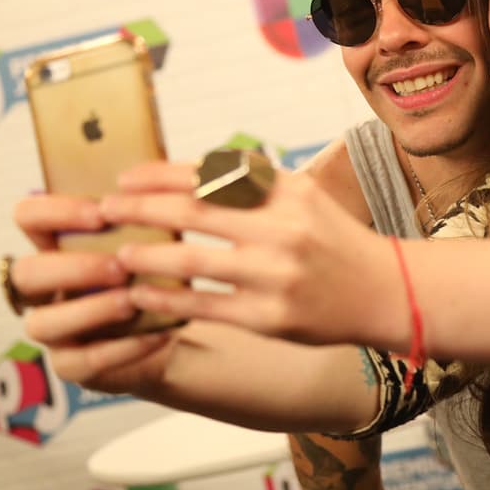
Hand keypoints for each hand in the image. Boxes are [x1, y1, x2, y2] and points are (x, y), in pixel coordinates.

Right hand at [10, 193, 173, 391]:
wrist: (175, 325)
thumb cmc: (157, 270)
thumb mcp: (154, 238)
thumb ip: (148, 215)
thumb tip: (165, 188)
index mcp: (57, 244)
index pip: (29, 216)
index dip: (54, 212)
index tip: (101, 213)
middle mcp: (45, 287)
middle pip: (26, 274)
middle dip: (72, 268)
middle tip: (120, 267)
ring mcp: (54, 329)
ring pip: (42, 323)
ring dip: (89, 310)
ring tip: (132, 302)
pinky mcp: (72, 365)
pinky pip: (83, 362)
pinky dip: (121, 349)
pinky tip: (156, 335)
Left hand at [101, 161, 404, 350]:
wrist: (385, 291)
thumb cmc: (335, 241)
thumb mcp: (303, 197)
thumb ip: (253, 184)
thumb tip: (189, 172)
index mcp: (287, 191)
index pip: (209, 172)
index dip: (158, 174)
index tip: (124, 178)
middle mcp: (282, 228)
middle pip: (191, 209)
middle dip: (138, 208)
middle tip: (104, 210)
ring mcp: (275, 275)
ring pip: (189, 260)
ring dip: (145, 256)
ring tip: (119, 256)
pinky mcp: (270, 317)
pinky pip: (203, 306)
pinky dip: (166, 299)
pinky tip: (143, 296)